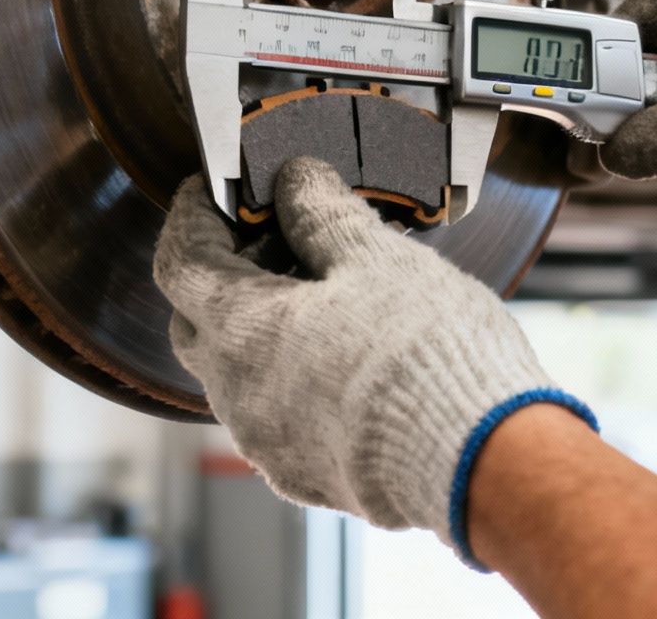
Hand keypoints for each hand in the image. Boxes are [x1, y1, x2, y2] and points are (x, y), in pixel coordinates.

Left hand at [154, 159, 591, 561]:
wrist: (476, 462)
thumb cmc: (423, 354)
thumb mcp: (374, 256)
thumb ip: (321, 212)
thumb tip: (295, 182)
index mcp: (240, 330)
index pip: (179, 261)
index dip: (190, 216)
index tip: (211, 190)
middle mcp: (236, 393)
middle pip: (197, 320)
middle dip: (223, 272)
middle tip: (275, 235)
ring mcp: (266, 442)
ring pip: (237, 373)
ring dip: (262, 327)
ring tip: (325, 292)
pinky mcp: (304, 474)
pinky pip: (276, 415)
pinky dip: (292, 374)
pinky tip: (345, 354)